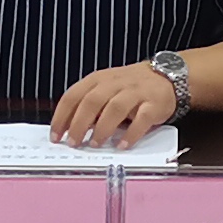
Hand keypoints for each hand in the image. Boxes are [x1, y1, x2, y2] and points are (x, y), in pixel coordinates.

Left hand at [49, 62, 181, 148]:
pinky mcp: (153, 103)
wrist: (167, 76)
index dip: (62, 116)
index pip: (73, 95)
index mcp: (98, 80)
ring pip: (115, 108)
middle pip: (92, 101)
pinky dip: (130, 133)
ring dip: (102, 128)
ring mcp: (135, 92)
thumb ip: (90, 106)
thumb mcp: (106, 90)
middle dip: (79, 123)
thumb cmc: (130, 87)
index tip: (55, 136)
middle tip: (73, 143)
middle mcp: (115, 83)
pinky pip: (141, 119)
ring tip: (94, 144)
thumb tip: (70, 129)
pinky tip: (122, 146)